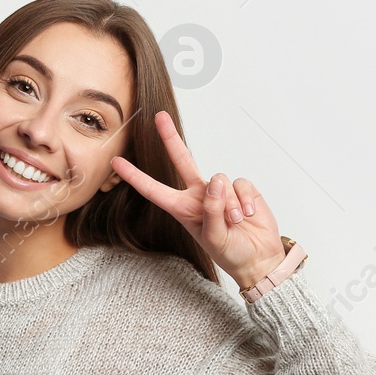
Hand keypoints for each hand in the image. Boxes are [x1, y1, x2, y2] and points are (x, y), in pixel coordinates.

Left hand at [111, 111, 286, 289]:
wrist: (259, 258)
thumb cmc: (231, 252)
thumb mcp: (214, 238)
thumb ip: (212, 212)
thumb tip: (215, 184)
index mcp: (183, 209)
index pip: (154, 190)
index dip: (135, 176)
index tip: (117, 161)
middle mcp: (199, 195)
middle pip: (182, 160)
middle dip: (170, 138)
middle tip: (159, 117)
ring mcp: (220, 190)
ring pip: (220, 180)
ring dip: (229, 204)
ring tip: (235, 222)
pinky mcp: (241, 189)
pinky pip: (240, 183)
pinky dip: (245, 199)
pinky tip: (248, 214)